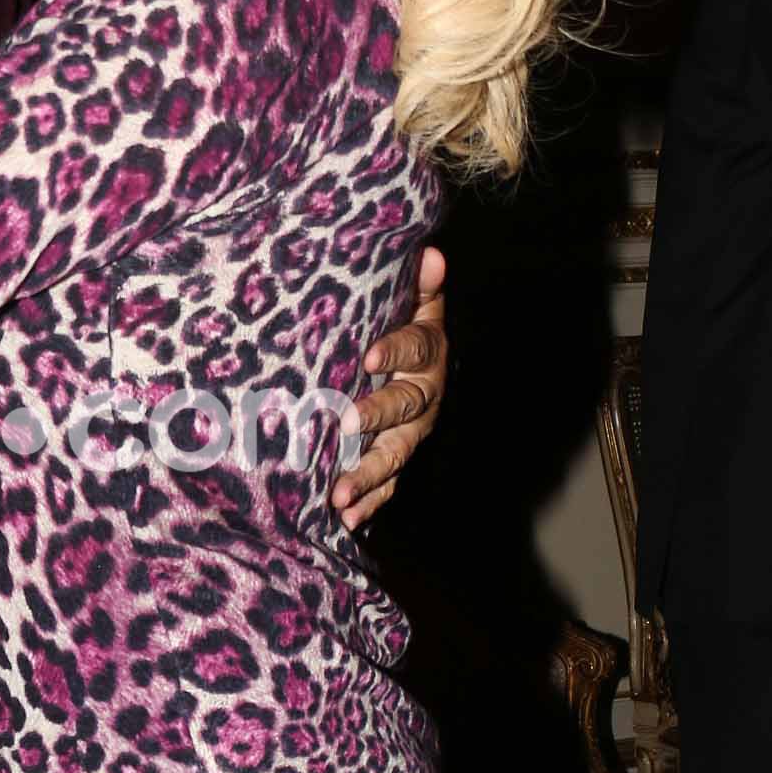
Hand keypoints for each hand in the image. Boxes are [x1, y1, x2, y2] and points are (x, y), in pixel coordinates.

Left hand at [334, 245, 447, 530]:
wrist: (421, 367)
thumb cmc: (405, 326)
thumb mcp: (416, 303)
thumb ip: (422, 285)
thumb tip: (432, 253)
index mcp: (428, 354)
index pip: (416, 348)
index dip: (395, 350)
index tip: (370, 354)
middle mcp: (424, 395)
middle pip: (405, 407)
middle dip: (376, 417)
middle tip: (345, 424)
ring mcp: (413, 432)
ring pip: (394, 454)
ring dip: (368, 475)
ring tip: (339, 494)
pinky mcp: (399, 458)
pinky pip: (388, 485)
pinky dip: (369, 503)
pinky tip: (347, 519)